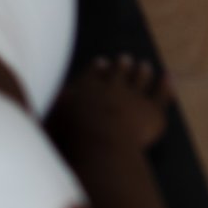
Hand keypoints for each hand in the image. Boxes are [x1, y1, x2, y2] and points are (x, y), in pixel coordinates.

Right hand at [51, 49, 172, 165]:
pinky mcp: (153, 110)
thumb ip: (49, 119)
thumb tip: (38, 118)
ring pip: (140, 78)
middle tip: (124, 58)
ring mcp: (134, 96)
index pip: (92, 74)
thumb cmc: (73, 142)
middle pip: (118, 71)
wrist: (103, 148)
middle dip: (121, 65)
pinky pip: (162, 93)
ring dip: (142, 72)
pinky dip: (167, 85)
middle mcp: (111, 87)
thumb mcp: (52, 127)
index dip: (96, 69)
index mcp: (87, 89)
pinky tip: (169, 78)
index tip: (101, 62)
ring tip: (144, 66)